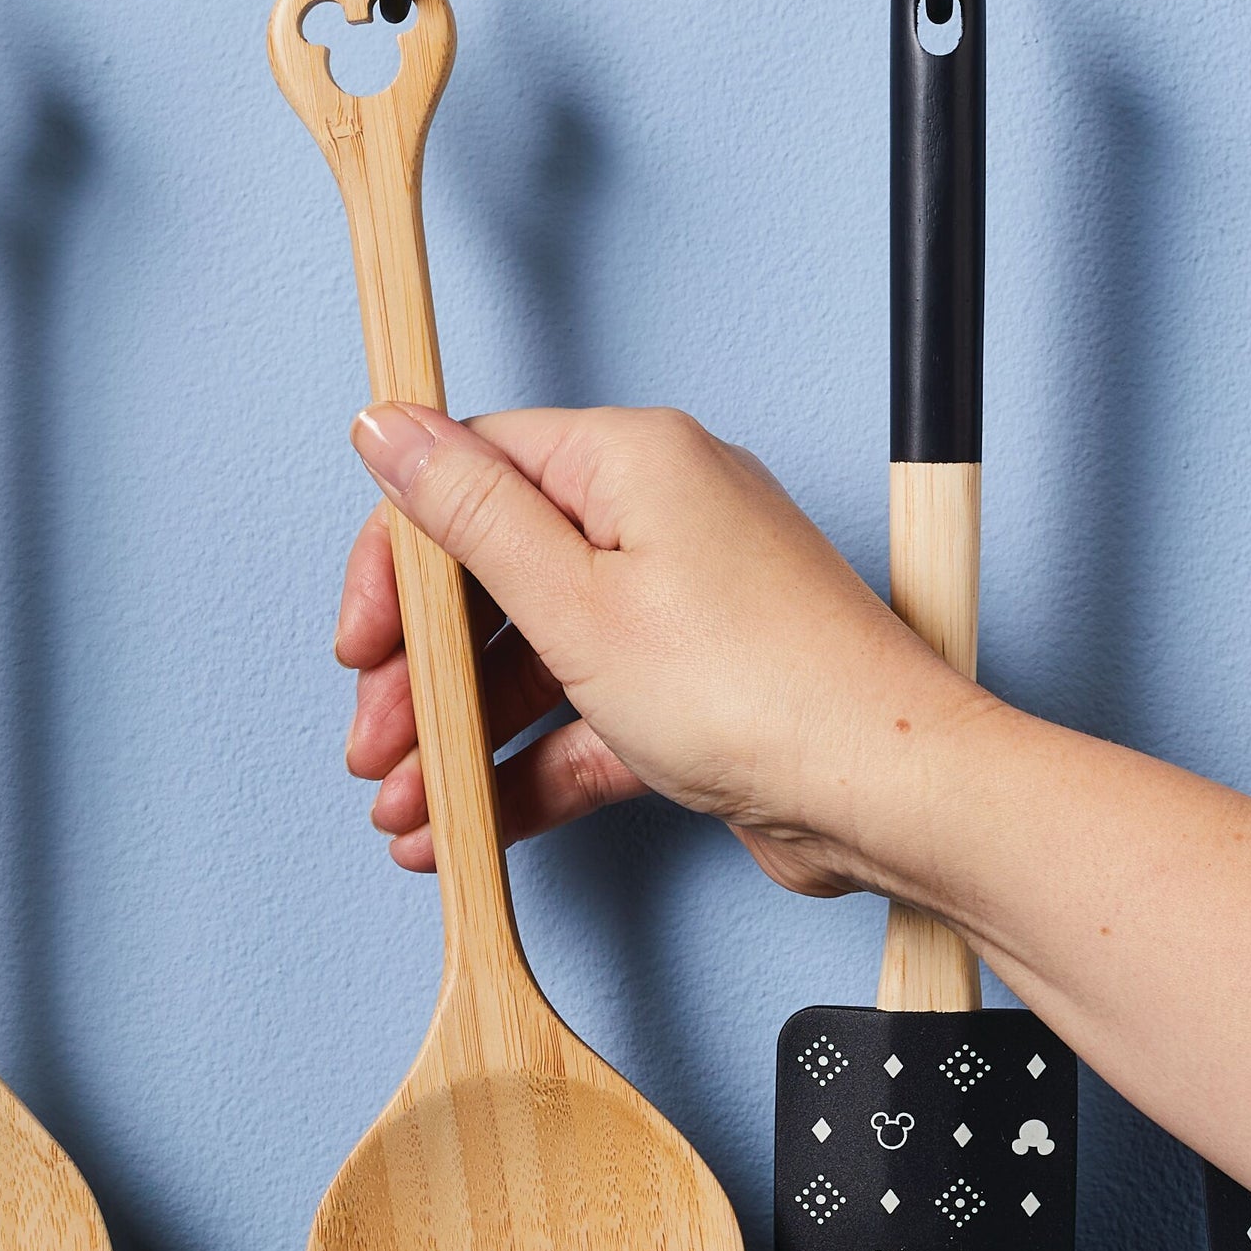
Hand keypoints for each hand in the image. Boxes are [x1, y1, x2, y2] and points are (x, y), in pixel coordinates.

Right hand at [335, 403, 982, 896]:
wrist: (892, 795)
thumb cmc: (759, 687)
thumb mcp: (574, 601)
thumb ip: (466, 516)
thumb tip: (387, 426)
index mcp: (631, 463)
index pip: (472, 475)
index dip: (398, 561)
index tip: (359, 640)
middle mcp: (659, 519)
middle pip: (497, 577)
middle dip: (424, 671)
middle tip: (375, 743)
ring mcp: (683, 606)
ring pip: (537, 659)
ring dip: (463, 736)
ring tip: (408, 811)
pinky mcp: (698, 688)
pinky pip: (588, 715)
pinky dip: (529, 766)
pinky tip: (470, 824)